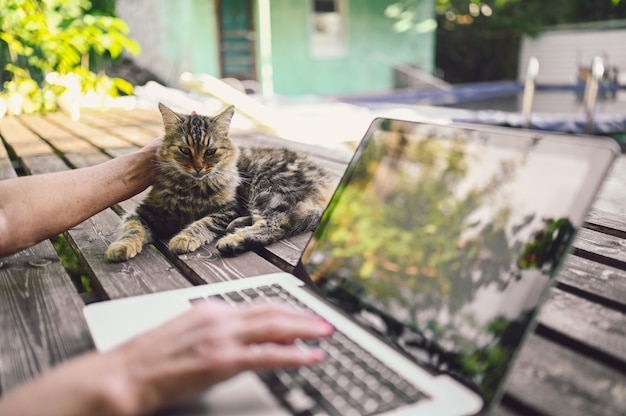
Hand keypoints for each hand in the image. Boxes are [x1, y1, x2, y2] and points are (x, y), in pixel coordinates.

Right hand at [109, 300, 333, 413]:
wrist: (124, 374)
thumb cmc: (148, 358)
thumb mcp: (185, 333)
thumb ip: (215, 331)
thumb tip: (241, 336)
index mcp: (210, 310)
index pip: (257, 306)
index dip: (284, 311)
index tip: (300, 317)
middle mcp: (219, 318)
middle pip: (271, 311)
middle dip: (301, 316)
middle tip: (322, 322)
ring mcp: (222, 338)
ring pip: (274, 328)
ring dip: (304, 329)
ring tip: (324, 333)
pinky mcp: (222, 361)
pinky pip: (267, 355)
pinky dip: (293, 355)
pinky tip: (308, 356)